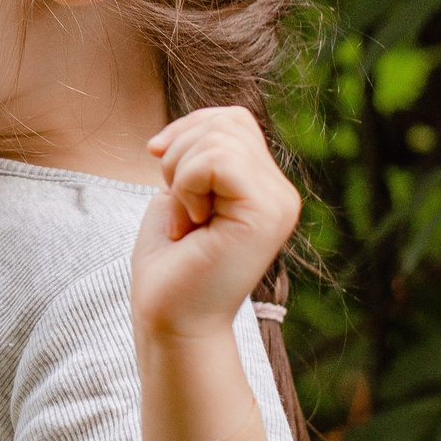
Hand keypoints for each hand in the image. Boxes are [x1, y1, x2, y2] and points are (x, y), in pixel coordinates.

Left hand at [130, 106, 298, 339]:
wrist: (171, 320)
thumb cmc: (169, 266)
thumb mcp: (183, 194)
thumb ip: (199, 156)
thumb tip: (190, 124)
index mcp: (263, 186)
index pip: (231, 119)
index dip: (187, 130)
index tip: (160, 168)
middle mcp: (280, 192)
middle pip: (226, 121)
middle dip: (179, 154)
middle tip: (178, 209)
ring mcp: (278, 202)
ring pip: (219, 137)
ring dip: (180, 175)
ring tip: (185, 221)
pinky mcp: (265, 214)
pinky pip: (216, 160)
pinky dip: (186, 186)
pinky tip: (189, 226)